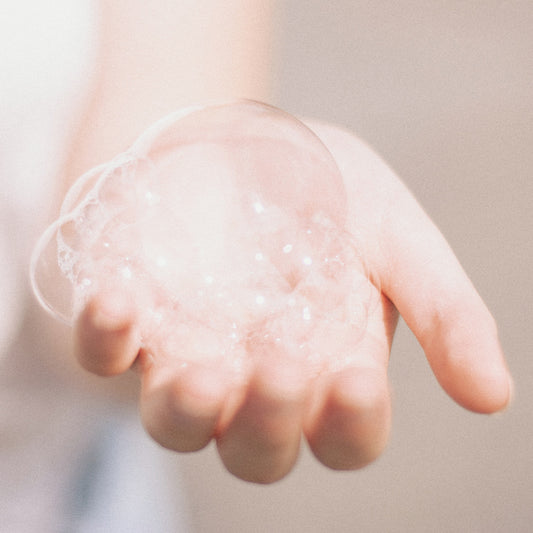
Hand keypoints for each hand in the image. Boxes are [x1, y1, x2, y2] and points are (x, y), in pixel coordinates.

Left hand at [74, 121, 511, 482]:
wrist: (238, 140)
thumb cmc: (321, 189)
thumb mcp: (395, 234)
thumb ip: (442, 311)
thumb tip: (494, 396)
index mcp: (327, 367)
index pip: (343, 432)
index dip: (351, 423)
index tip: (355, 379)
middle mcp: (255, 379)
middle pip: (257, 448)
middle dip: (268, 423)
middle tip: (280, 364)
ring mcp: (186, 354)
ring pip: (177, 423)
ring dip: (187, 410)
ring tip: (204, 371)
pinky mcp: (131, 321)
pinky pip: (104, 355)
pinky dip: (106, 338)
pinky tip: (120, 303)